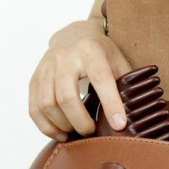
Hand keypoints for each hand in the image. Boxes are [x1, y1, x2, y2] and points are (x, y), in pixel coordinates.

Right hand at [28, 18, 131, 139]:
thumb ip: (126, 84)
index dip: (111, 104)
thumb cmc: (100, 52)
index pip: (100, 79)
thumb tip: (134, 116)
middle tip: (92, 131)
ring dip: (62, 126)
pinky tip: (60, 134)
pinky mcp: (35, 79)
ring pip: (47, 105)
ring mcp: (46, 68)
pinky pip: (34, 108)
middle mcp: (64, 57)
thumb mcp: (118, 61)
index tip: (119, 125)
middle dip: (80, 121)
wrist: (74, 34)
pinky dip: (46, 127)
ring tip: (76, 133)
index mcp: (90, 51)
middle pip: (66, 97)